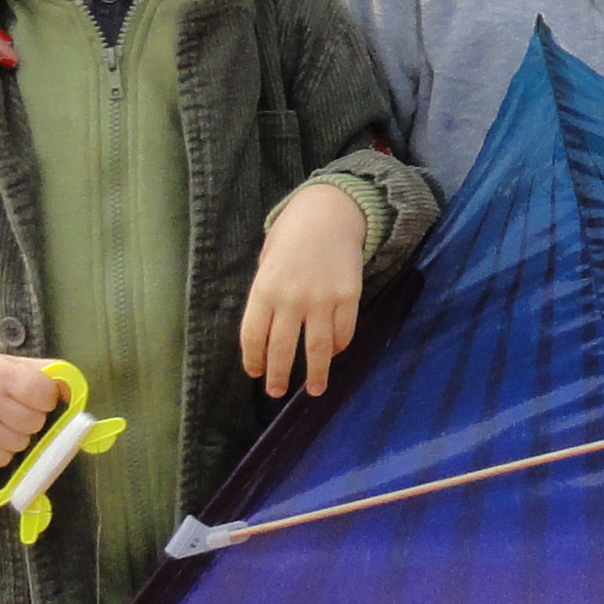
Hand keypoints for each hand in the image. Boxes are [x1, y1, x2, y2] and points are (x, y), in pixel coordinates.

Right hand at [0, 349, 66, 469]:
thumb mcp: (18, 365)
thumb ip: (51, 375)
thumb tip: (74, 398)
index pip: (43, 396)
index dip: (46, 399)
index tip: (36, 396)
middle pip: (34, 423)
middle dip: (33, 418)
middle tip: (18, 409)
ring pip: (20, 445)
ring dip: (19, 436)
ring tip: (4, 422)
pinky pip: (2, 460)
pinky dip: (3, 451)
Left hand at [241, 183, 370, 395]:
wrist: (330, 211)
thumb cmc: (291, 236)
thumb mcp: (267, 261)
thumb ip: (266, 295)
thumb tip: (268, 333)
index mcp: (264, 289)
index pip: (253, 336)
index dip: (253, 360)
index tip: (255, 374)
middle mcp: (291, 298)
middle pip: (283, 349)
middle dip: (278, 376)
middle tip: (277, 392)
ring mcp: (323, 299)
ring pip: (317, 349)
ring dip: (316, 374)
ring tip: (315, 389)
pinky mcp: (349, 296)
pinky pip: (343, 332)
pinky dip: (339, 348)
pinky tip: (334, 354)